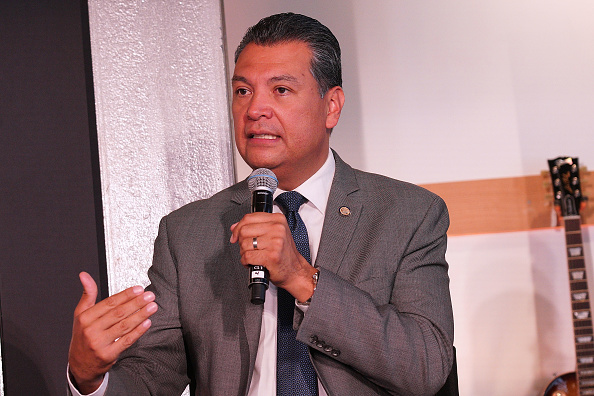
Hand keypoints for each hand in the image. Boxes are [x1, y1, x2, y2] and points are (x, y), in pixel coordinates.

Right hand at [68, 272, 157, 393]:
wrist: (79, 365)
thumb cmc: (83, 337)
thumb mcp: (80, 315)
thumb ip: (87, 295)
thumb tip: (84, 275)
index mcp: (85, 318)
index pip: (109, 303)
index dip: (125, 295)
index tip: (138, 289)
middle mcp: (91, 330)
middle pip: (118, 314)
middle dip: (136, 303)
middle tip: (149, 296)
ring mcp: (99, 344)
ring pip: (124, 326)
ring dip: (140, 315)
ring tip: (152, 307)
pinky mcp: (108, 355)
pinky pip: (126, 341)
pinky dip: (138, 331)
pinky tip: (147, 323)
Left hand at [230, 212, 316, 301]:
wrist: (295, 270)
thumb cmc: (284, 253)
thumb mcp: (273, 234)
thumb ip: (254, 227)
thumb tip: (234, 227)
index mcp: (278, 220)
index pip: (248, 218)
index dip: (238, 228)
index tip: (236, 235)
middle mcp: (277, 229)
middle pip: (244, 230)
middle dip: (241, 242)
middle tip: (250, 248)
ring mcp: (275, 242)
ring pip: (244, 244)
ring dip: (244, 253)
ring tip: (254, 255)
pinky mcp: (271, 256)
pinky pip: (247, 256)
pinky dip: (246, 262)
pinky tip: (253, 262)